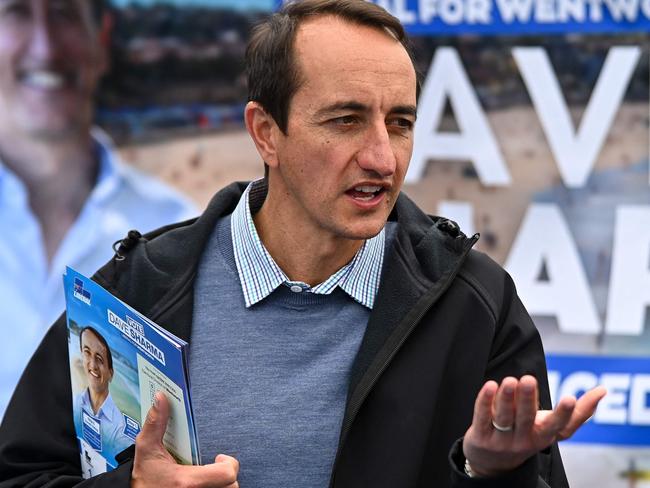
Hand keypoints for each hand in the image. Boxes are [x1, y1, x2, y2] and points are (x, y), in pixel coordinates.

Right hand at [132, 392, 238, 487]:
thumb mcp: (146, 449)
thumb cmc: (143, 478)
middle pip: (232, 485)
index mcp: (187, 482)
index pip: (227, 474)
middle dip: (226, 474)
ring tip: (210, 477)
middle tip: (215, 468)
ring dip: (222, 484)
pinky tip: (205, 485)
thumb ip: (155, 423)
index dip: (228, 464)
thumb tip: (161, 397)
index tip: (219, 457)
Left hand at [462, 375, 605, 477]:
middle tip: (528, 379)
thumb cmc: (529, 434)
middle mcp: (524, 439)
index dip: (563, 414)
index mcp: (545, 436)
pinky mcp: (480, 436)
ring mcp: (501, 440)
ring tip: (509, 380)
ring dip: (506, 398)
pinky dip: (485, 401)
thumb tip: (604, 390)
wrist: (492, 461)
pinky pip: (482, 417)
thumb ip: (579, 413)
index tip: (570, 398)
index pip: (556, 427)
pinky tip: (489, 385)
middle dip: (528, 399)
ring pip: (504, 417)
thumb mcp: (553, 428)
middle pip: (526, 419)